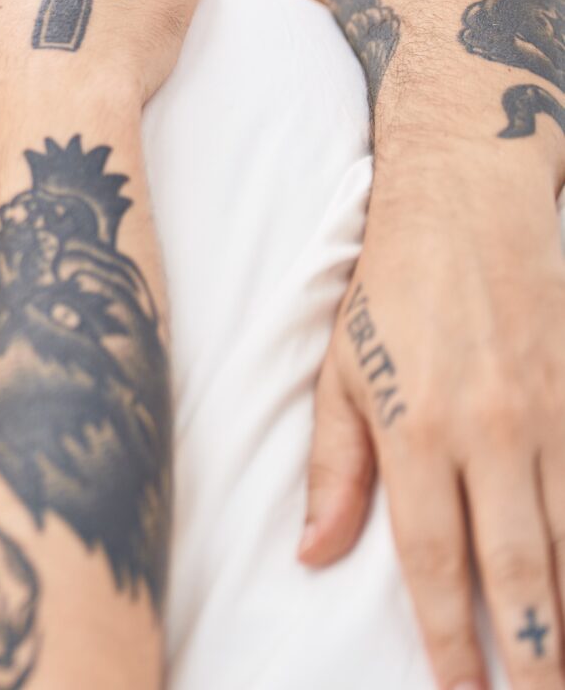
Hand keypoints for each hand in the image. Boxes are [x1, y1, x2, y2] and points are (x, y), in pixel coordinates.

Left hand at [302, 159, 564, 689]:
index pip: (435, 559)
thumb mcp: (340, 375)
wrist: (466, 210)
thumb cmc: (388, 296)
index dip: (451, 637)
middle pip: (522, 567)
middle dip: (534, 649)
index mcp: (417, 430)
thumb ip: (334, 469)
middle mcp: (491, 431)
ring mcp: (552, 416)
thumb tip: (315, 555)